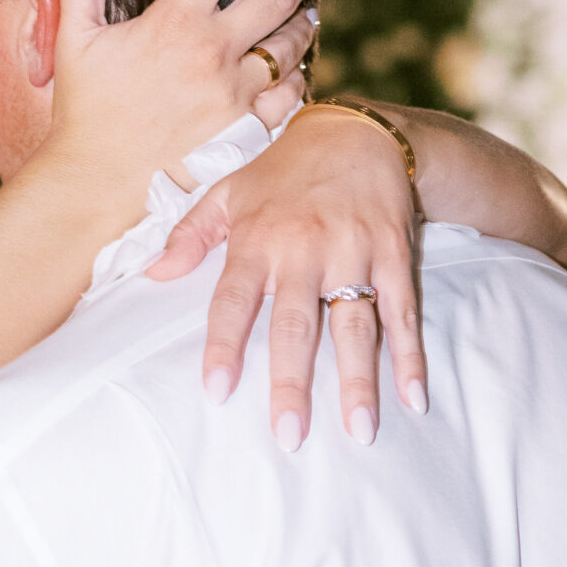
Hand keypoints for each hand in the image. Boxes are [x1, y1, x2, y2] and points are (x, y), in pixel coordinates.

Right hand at [45, 0, 320, 196]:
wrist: (98, 186)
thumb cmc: (83, 110)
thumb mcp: (74, 36)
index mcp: (176, 20)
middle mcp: (215, 52)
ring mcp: (238, 94)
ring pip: (292, 44)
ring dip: (304, 21)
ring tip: (310, 11)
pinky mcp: (250, 132)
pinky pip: (292, 94)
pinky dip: (299, 76)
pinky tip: (298, 68)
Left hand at [146, 104, 425, 448]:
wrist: (355, 131)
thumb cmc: (281, 172)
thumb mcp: (228, 192)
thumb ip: (189, 236)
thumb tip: (153, 275)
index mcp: (257, 239)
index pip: (233, 302)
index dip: (224, 347)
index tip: (218, 392)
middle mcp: (304, 249)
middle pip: (295, 325)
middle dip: (293, 382)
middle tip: (290, 435)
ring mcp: (353, 253)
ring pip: (355, 326)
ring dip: (359, 381)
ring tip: (359, 434)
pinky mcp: (393, 254)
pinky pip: (402, 312)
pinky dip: (410, 356)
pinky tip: (413, 398)